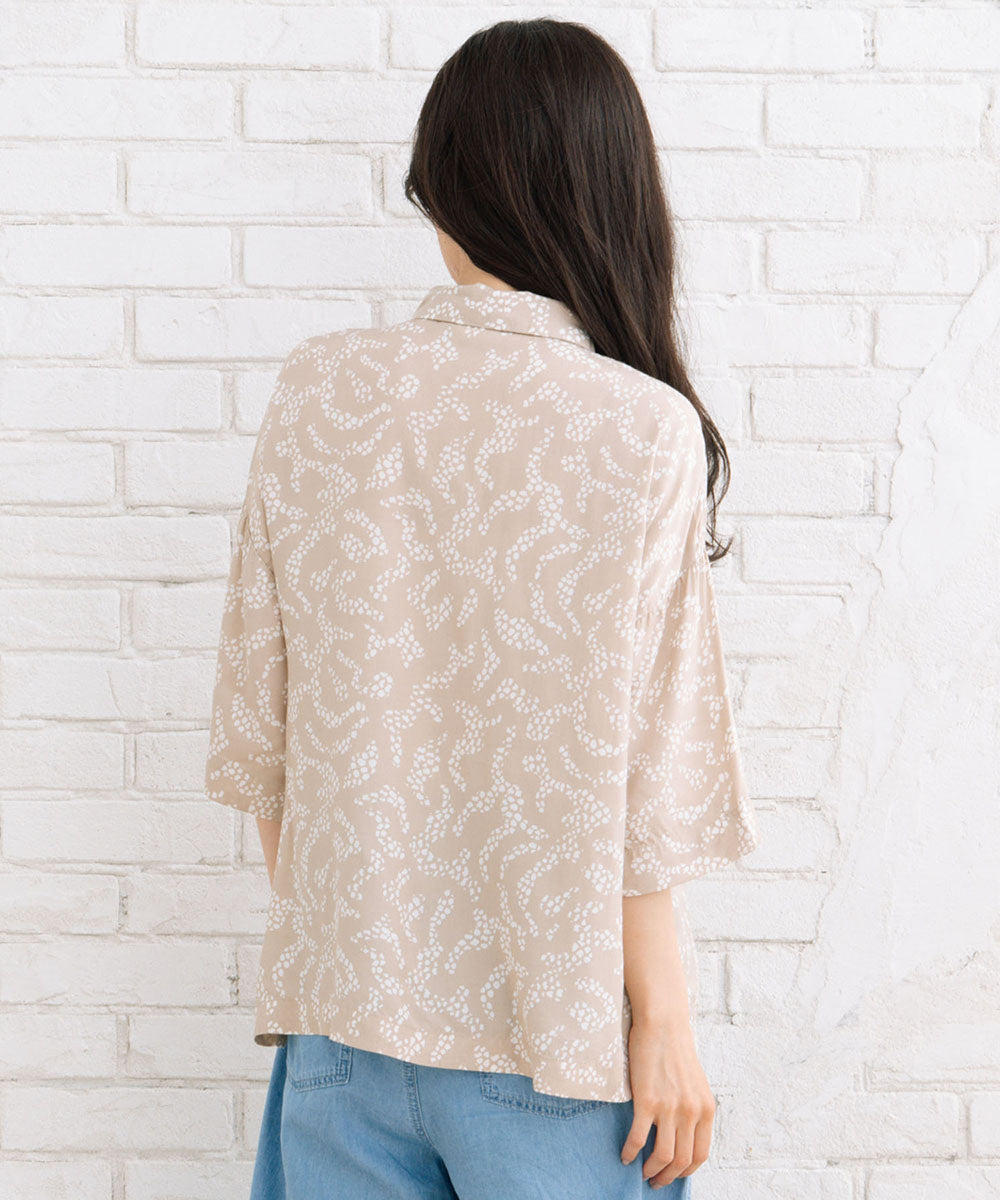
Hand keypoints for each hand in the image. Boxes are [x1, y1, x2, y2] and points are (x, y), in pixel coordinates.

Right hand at [619, 1015, 715, 1187]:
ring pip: (662, 1157)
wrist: (663, 1023)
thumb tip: (684, 1135)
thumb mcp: (696, 1083)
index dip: (686, 1171)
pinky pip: (638, 1138)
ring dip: (651, 1170)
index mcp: (706, 1109)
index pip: (700, 1155)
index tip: (674, 1174)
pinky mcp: (647, 1101)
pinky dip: (630, 1152)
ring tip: (642, 1172)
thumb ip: (693, 1109)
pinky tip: (625, 1155)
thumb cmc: (676, 1049)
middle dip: (667, 1177)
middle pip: (682, 1161)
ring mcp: (669, 1108)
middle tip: (655, 1180)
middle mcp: (691, 1112)